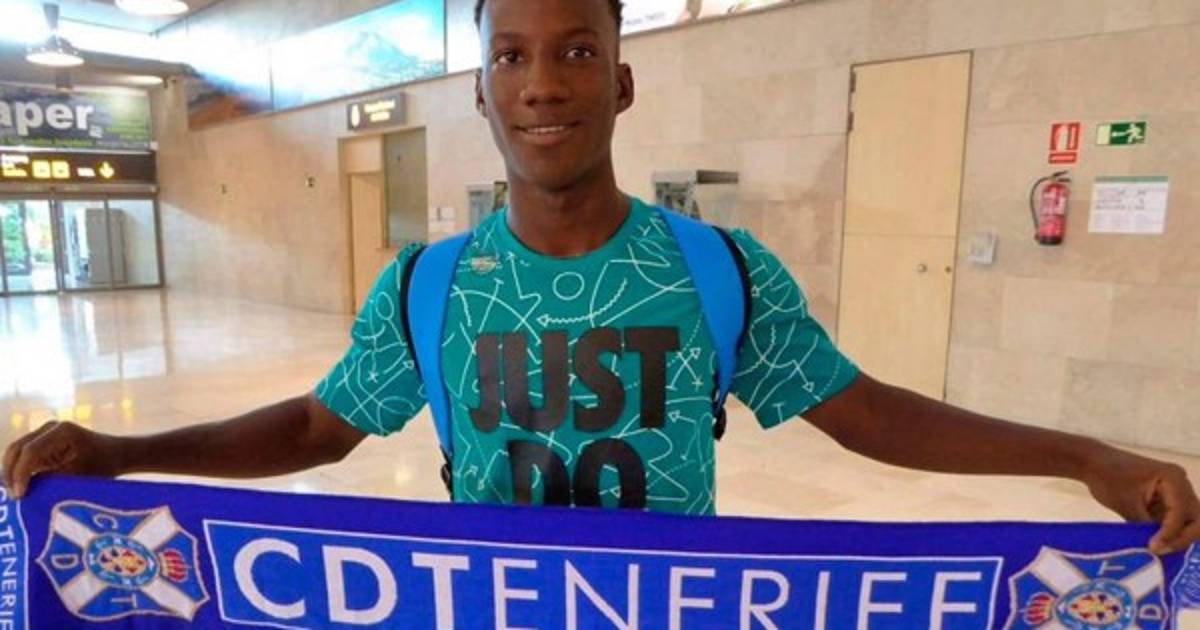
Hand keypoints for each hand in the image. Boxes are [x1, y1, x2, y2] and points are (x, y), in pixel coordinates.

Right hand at [3, 421, 123, 498]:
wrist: (116, 453)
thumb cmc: (103, 465)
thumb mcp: (79, 476)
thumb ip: (51, 481)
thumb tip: (25, 492)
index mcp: (62, 431)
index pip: (31, 451)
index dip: (20, 474)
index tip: (19, 495)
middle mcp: (50, 428)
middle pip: (17, 449)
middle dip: (10, 474)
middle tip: (14, 498)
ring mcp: (44, 433)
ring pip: (15, 452)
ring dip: (11, 473)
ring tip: (15, 496)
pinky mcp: (42, 442)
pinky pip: (22, 456)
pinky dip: (18, 471)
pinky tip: (19, 489)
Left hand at [1083, 447, 1199, 554]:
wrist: (1093, 463)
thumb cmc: (1107, 478)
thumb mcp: (1126, 505)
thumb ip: (1146, 526)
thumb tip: (1159, 549)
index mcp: (1173, 478)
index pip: (1181, 513)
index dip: (1170, 534)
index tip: (1154, 548)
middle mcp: (1182, 483)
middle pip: (1195, 518)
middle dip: (1181, 538)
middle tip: (1161, 551)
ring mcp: (1177, 491)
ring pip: (1189, 521)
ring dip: (1177, 537)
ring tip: (1159, 550)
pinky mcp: (1169, 500)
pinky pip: (1177, 520)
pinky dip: (1170, 533)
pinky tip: (1158, 545)